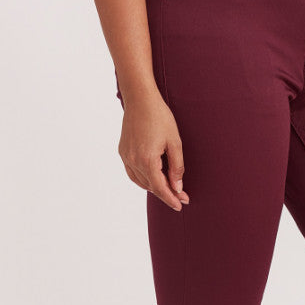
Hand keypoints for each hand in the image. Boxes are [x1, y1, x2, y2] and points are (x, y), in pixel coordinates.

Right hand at [118, 93, 189, 209]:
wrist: (140, 99)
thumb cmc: (160, 117)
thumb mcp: (175, 142)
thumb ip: (176, 167)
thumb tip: (177, 187)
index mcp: (147, 160)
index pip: (160, 188)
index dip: (171, 198)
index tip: (181, 205)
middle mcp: (133, 161)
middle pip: (151, 186)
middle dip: (166, 193)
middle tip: (181, 196)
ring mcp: (126, 156)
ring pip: (140, 181)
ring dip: (154, 187)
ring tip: (169, 189)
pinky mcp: (122, 151)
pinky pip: (132, 172)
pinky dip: (142, 179)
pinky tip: (152, 179)